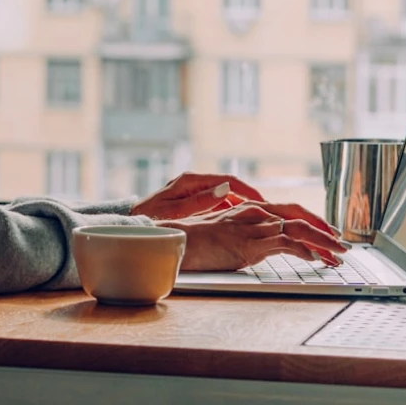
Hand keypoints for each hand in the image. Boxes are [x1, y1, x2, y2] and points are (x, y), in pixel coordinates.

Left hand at [133, 172, 265, 221]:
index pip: (229, 180)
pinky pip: (220, 204)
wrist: (135, 221)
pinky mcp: (196, 201)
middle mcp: (196, 182)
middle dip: (251, 199)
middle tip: (270, 213)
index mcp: (191, 180)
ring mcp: (196, 191)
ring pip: (228, 196)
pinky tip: (243, 224)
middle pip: (232, 187)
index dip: (249, 191)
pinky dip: (232, 212)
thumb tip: (224, 189)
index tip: (264, 203)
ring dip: (244, 206)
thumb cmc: (151, 217)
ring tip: (262, 219)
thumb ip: (199, 202)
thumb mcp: (175, 211)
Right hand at [155, 203, 348, 271]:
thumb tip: (260, 245)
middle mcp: (254, 212)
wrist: (175, 241)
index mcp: (248, 208)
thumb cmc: (194, 239)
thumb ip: (244, 233)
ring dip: (322, 243)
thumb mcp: (224, 232)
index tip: (326, 234)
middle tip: (341, 245)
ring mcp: (253, 227)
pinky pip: (286, 244)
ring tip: (337, 255)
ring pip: (298, 229)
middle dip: (324, 231)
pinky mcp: (250, 243)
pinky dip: (305, 251)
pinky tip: (315, 259)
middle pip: (299, 216)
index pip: (288, 211)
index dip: (311, 221)